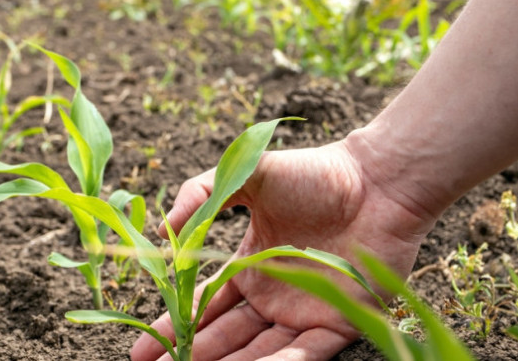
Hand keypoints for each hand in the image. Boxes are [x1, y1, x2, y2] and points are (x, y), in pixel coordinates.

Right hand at [131, 140, 435, 360]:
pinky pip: (305, 354)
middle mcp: (273, 294)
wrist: (376, 180)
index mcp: (250, 264)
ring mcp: (304, 311)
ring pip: (259, 351)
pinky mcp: (337, 323)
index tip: (140, 348)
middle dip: (190, 354)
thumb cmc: (313, 174)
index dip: (175, 324)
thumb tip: (162, 230)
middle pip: (225, 334)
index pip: (206, 303)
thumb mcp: (247, 175)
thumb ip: (202, 194)